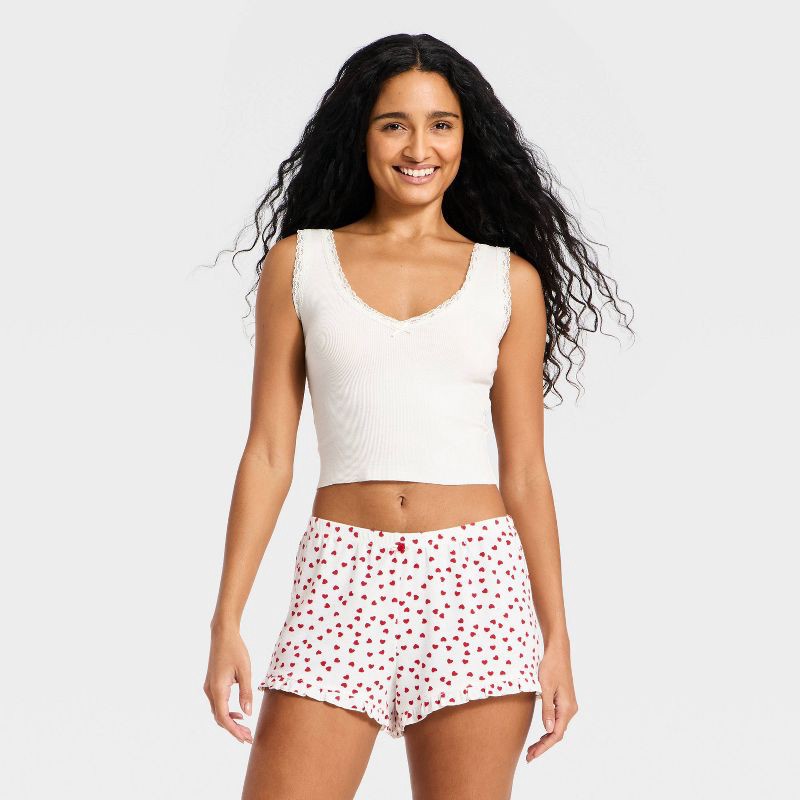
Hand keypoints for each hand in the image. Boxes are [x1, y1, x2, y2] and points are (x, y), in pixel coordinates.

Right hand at [203, 625, 253, 743]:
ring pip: (218, 712)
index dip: (234, 731)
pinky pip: (218, 704)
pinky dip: (227, 712)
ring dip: (231, 721)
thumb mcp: (245, 670)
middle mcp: (210, 691)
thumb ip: (246, 692)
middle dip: (234, 729)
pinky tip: (239, 713)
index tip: (246, 739)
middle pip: (220, 718)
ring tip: (245, 728)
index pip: (224, 718)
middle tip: (249, 737)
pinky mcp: (212, 684)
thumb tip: (247, 714)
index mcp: (217, 689)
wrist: (222, 634)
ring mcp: (209, 688)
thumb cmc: (235, 649)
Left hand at [525, 641, 577, 761]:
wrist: (557, 651)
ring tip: (532, 748)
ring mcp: (568, 705)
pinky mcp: (563, 700)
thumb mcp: (545, 687)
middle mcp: (570, 709)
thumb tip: (547, 730)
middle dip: (543, 746)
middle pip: (557, 734)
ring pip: (557, 727)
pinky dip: (548, 729)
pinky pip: (557, 719)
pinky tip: (541, 734)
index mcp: (567, 708)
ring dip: (545, 739)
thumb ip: (547, 709)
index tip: (532, 755)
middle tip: (529, 756)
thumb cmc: (550, 666)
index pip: (555, 734)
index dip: (544, 747)